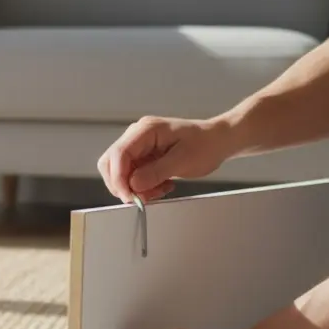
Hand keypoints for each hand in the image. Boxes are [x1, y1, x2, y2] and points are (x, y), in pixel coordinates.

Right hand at [97, 116, 237, 203]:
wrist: (217, 142)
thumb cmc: (205, 144)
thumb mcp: (183, 160)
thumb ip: (156, 172)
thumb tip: (133, 185)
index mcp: (145, 130)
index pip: (119, 154)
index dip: (118, 178)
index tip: (129, 196)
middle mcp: (137, 136)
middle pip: (111, 163)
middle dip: (123, 185)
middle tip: (142, 198)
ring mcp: (138, 147)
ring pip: (119, 172)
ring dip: (135, 188)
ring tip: (159, 190)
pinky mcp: (142, 158)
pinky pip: (132, 176)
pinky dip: (143, 187)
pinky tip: (161, 186)